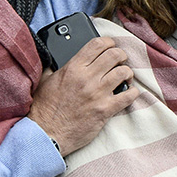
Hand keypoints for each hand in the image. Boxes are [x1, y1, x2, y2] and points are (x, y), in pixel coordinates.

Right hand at [27, 37, 138, 156]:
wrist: (46, 134)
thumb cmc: (44, 110)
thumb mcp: (46, 81)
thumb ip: (56, 67)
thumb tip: (60, 58)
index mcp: (72, 68)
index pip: (97, 44)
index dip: (108, 42)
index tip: (111, 45)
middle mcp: (87, 78)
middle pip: (114, 55)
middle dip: (121, 55)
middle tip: (120, 60)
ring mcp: (97, 94)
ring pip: (123, 72)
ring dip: (127, 73)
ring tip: (125, 77)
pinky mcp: (105, 110)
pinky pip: (128, 96)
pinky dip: (132, 92)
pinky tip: (129, 93)